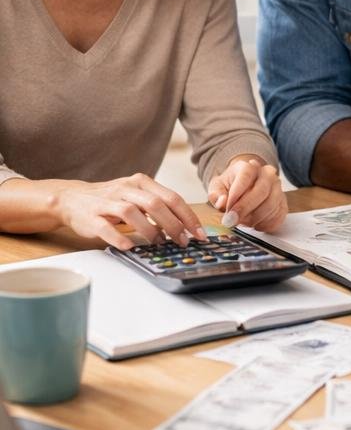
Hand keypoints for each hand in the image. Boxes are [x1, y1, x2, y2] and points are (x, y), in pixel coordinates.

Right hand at [54, 174, 203, 249]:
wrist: (71, 198)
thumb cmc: (112, 200)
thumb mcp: (138, 195)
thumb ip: (159, 206)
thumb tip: (186, 226)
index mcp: (141, 182)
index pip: (172, 198)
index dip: (188, 217)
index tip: (199, 234)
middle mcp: (125, 189)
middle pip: (156, 204)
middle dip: (174, 225)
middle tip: (183, 242)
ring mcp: (107, 202)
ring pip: (132, 213)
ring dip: (150, 230)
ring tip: (159, 244)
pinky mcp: (91, 216)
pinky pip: (106, 227)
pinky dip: (119, 237)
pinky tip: (129, 247)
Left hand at [208, 157, 286, 231]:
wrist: (246, 188)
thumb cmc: (230, 187)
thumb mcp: (217, 187)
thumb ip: (216, 195)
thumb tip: (222, 202)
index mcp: (249, 167)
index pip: (246, 176)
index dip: (237, 193)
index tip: (228, 208)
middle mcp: (267, 174)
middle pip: (261, 191)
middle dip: (245, 208)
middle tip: (232, 220)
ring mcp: (278, 188)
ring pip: (271, 204)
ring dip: (254, 217)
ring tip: (241, 222)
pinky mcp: (283, 204)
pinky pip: (277, 216)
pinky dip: (264, 224)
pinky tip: (253, 223)